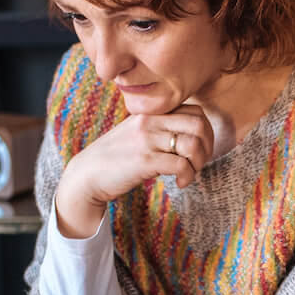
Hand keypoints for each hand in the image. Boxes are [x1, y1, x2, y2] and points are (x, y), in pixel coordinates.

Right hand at [53, 103, 217, 237]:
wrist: (88, 174)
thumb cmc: (117, 158)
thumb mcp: (139, 134)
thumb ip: (161, 128)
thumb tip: (195, 136)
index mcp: (151, 112)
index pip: (195, 111)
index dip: (206, 131)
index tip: (201, 149)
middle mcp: (150, 121)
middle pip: (199, 124)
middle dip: (207, 147)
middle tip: (199, 163)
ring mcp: (147, 140)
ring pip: (193, 144)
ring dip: (198, 163)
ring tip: (189, 174)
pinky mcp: (145, 160)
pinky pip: (181, 165)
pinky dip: (187, 176)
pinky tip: (180, 183)